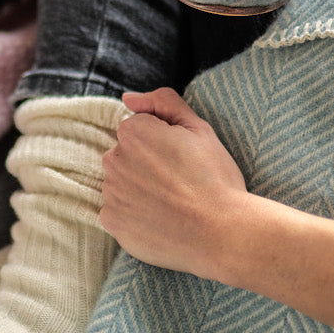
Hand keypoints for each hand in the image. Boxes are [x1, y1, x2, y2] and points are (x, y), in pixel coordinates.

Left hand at [100, 87, 248, 278]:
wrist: (223, 233)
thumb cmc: (214, 178)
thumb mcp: (198, 128)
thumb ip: (162, 102)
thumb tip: (128, 98)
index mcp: (133, 131)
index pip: (138, 130)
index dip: (163, 143)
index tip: (182, 160)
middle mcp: (114, 159)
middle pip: (126, 156)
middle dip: (146, 165)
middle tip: (179, 182)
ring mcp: (111, 193)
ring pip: (122, 184)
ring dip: (139, 190)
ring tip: (172, 203)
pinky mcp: (112, 222)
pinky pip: (119, 212)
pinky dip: (135, 215)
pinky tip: (160, 221)